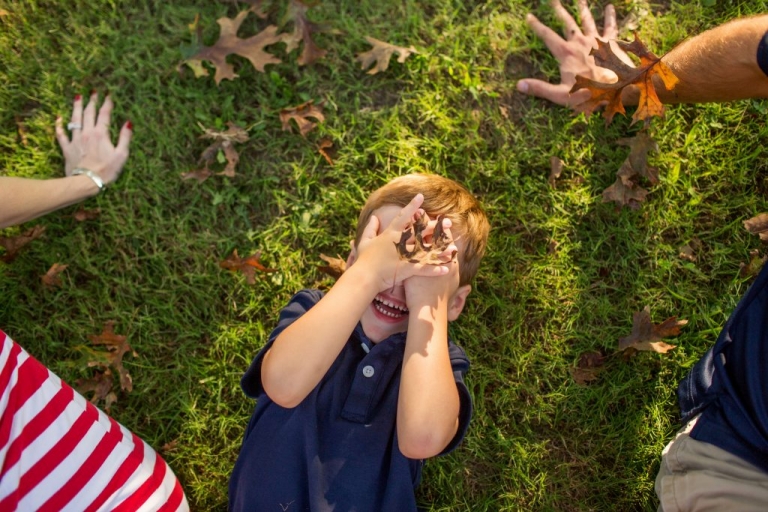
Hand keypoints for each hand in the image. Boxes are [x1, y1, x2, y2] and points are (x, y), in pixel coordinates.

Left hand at [55, 92, 131, 184]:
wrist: (86, 182)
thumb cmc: (107, 171)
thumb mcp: (121, 155)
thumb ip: (125, 138)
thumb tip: (128, 123)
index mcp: (101, 134)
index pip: (104, 114)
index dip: (107, 103)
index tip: (108, 95)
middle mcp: (87, 133)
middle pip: (89, 113)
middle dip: (92, 101)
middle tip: (94, 93)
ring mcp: (75, 139)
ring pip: (75, 119)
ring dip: (76, 107)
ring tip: (77, 97)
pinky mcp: (67, 148)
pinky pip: (61, 134)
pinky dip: (59, 125)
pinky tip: (58, 119)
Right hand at [354, 194, 453, 292]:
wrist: (363, 276)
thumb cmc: (364, 260)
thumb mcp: (365, 241)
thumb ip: (370, 228)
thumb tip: (374, 217)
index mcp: (390, 234)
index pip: (402, 217)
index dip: (412, 206)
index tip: (421, 197)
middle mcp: (399, 242)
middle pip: (420, 232)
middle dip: (435, 227)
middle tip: (448, 222)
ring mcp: (403, 255)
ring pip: (426, 251)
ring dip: (441, 250)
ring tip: (454, 248)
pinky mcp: (406, 268)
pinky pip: (423, 269)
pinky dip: (434, 270)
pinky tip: (446, 269)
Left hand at [403, 217, 459, 310]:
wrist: (429, 310)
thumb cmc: (441, 299)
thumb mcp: (452, 285)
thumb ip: (455, 276)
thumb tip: (465, 281)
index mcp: (446, 261)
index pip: (443, 240)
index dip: (439, 227)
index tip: (437, 216)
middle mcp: (434, 260)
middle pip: (429, 236)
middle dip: (424, 222)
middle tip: (421, 210)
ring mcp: (421, 262)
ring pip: (415, 241)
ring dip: (412, 228)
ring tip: (409, 217)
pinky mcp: (409, 267)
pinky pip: (404, 250)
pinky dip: (401, 242)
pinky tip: (396, 235)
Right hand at [517, 0, 633, 107]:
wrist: (618, 88)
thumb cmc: (589, 94)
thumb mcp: (561, 95)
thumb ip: (540, 89)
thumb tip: (518, 85)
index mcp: (566, 53)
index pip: (547, 36)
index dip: (537, 26)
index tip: (529, 16)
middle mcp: (580, 42)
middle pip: (567, 22)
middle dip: (558, 10)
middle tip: (553, 0)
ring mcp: (597, 40)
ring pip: (587, 20)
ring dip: (582, 8)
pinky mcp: (612, 42)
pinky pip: (611, 26)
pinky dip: (610, 16)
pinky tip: (610, 8)